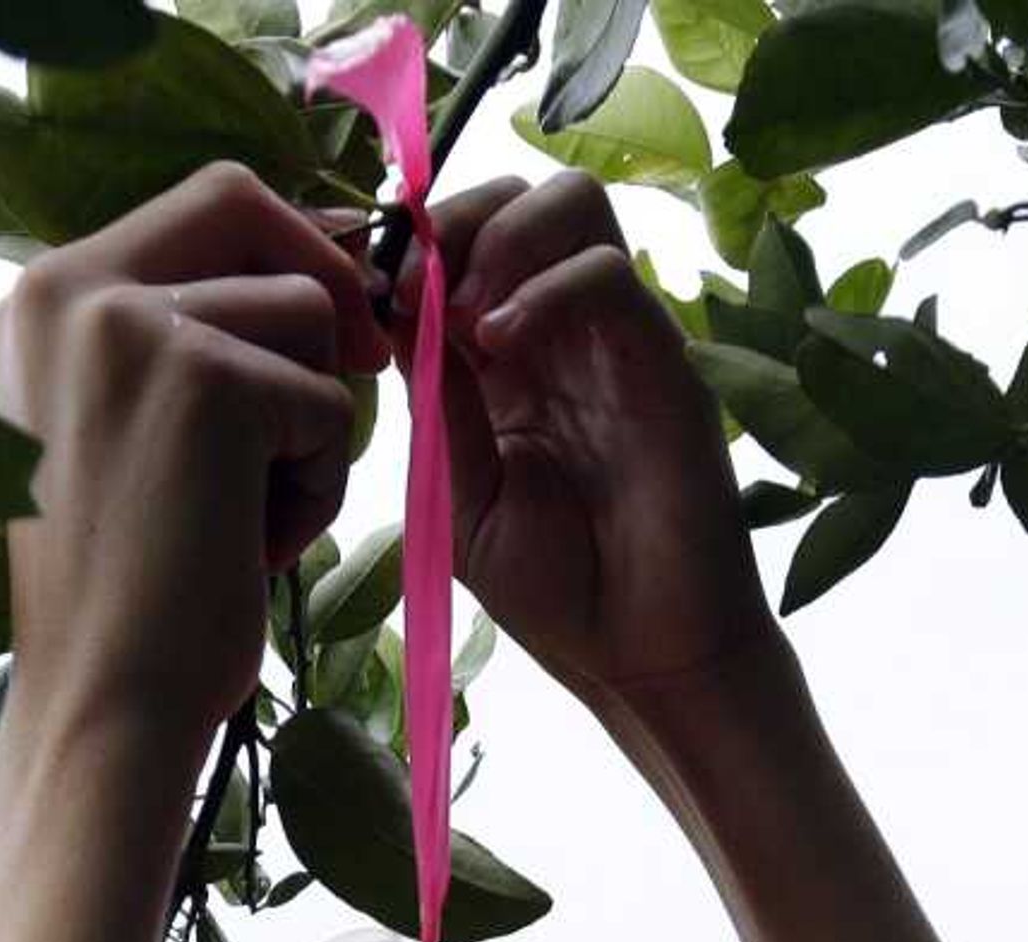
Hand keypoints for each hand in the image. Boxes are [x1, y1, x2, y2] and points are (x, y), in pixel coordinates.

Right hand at [0, 164, 386, 763]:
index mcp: (37, 296)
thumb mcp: (123, 428)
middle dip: (318, 284)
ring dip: (312, 417)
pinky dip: (320, 482)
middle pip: (242, 207)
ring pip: (302, 311)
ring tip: (252, 513)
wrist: (104, 706)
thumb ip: (179, 334)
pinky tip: (256, 546)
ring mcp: (131, 327)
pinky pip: (327, 400)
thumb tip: (315, 257)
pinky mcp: (206, 384)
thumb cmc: (127, 593)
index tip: (331, 312)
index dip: (283, 240)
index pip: (195, 199)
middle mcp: (65, 288)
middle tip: (359, 367)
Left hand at [380, 173, 782, 715]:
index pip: (462, 245)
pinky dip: (546, 286)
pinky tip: (499, 345)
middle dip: (454, 219)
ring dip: (502, 234)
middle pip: (518, 195)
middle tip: (414, 288)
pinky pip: (609, 273)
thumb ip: (435, 404)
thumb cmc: (558, 594)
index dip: (410, 246)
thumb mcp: (459, 495)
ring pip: (572, 203)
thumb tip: (393, 307)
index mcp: (506, 359)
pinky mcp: (663, 360)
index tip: (364, 292)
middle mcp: (564, 331)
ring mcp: (616, 339)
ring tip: (463, 314)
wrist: (643, 660)